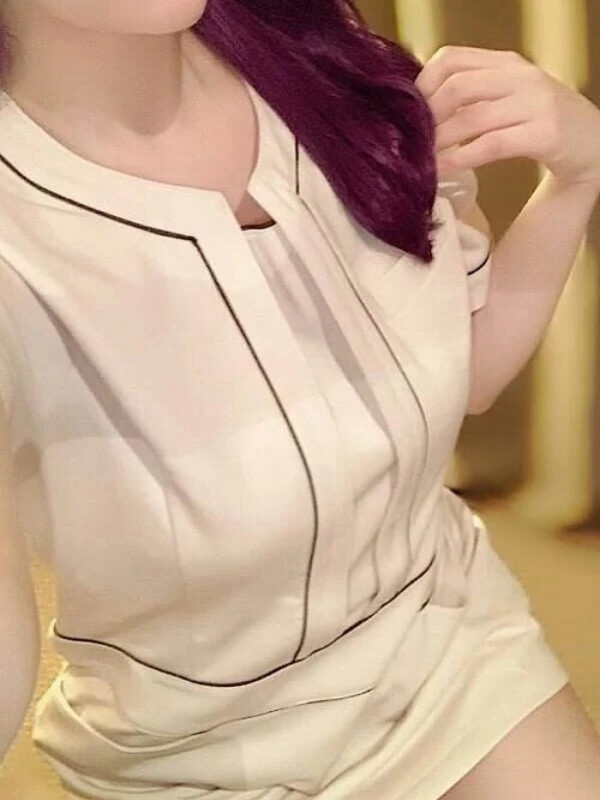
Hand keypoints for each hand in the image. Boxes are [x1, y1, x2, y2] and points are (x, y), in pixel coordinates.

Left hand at [416, 45, 599, 190]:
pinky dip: (462, 158)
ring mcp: (537, 103)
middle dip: (429, 116)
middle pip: (458, 86)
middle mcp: (522, 77)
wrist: (594, 147)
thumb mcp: (509, 98)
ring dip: (441, 140)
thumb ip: (474, 96)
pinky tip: (446, 169)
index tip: (410, 113)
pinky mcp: (546, 134)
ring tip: (422, 159)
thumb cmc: (542, 125)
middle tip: (412, 141)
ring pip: (472, 117)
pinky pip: (493, 144)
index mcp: (507, 63)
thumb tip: (422, 108)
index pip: (452, 58)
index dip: (423, 84)